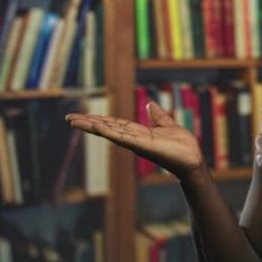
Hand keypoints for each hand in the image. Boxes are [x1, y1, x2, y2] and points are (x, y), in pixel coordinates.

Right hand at [65, 101, 203, 179]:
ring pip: (109, 132)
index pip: (115, 124)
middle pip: (107, 128)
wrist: (192, 158)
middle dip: (89, 123)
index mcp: (138, 133)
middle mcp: (133, 138)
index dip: (99, 120)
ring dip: (92, 126)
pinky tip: (94, 126)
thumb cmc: (182, 145)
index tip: (84, 116)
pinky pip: (121, 137)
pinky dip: (107, 131)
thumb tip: (150, 104)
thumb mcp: (168, 125)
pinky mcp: (140, 145)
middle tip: (70, 118)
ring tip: (74, 121)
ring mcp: (135, 142)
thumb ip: (158, 116)